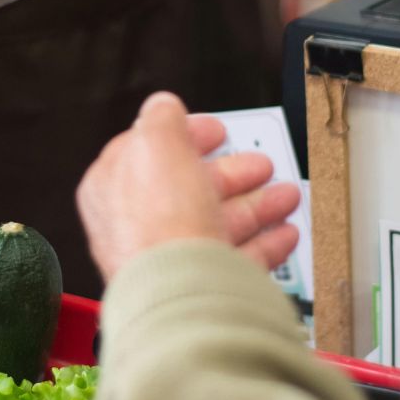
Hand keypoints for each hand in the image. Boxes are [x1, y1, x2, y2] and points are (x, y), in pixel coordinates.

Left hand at [78, 92, 301, 281]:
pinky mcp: (202, 287)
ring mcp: (171, 259)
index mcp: (113, 189)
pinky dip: (265, 245)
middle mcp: (138, 227)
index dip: (186, 136)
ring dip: (257, 206)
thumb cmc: (159, 223)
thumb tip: (163, 106)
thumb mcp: (157, 144)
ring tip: (286, 196)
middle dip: (232, 174)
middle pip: (190, 190)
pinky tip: (284, 234)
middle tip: (260, 165)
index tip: (217, 130)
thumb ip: (161, 118)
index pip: (149, 152)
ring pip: (219, 224)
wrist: (182, 293)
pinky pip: (237, 261)